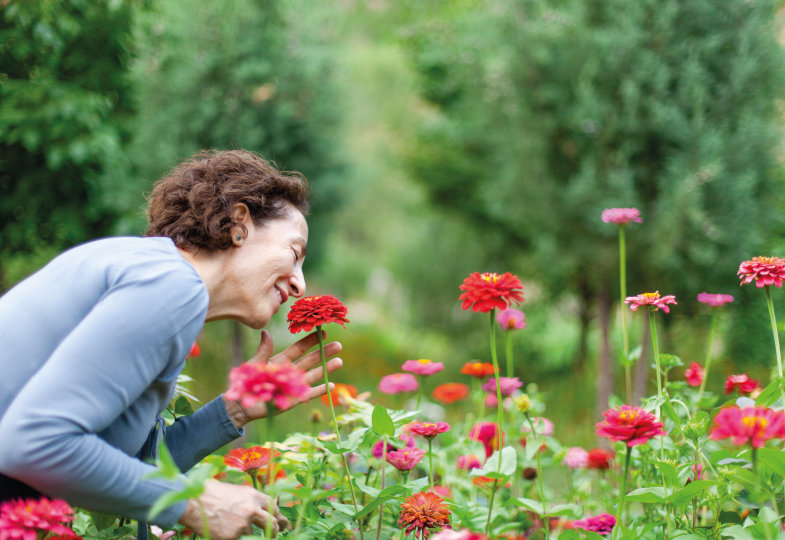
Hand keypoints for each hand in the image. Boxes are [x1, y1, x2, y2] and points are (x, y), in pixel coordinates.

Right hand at [178, 480, 288, 538]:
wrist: (194, 501)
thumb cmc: (213, 494)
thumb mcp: (238, 492)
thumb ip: (252, 501)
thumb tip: (265, 511)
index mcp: (254, 496)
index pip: (274, 508)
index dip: (280, 517)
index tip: (284, 524)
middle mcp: (252, 509)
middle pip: (272, 525)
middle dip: (275, 531)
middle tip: (275, 535)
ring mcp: (242, 525)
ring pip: (251, 534)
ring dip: (243, 532)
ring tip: (228, 523)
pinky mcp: (232, 537)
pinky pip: (239, 539)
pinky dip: (232, 537)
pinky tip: (222, 530)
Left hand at [222, 330, 342, 427]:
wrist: (241, 405)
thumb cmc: (246, 383)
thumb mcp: (254, 365)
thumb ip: (263, 351)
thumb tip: (266, 332)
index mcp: (281, 361)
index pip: (299, 349)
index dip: (310, 341)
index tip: (322, 332)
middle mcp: (291, 372)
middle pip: (310, 360)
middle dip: (324, 352)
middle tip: (338, 345)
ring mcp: (294, 385)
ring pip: (313, 375)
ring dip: (326, 368)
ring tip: (339, 361)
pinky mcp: (294, 399)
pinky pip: (309, 394)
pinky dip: (320, 390)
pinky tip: (331, 385)